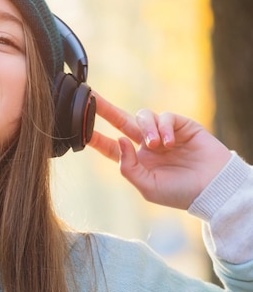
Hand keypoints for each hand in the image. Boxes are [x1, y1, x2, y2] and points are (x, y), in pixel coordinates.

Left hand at [88, 92, 230, 208]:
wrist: (213, 189)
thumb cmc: (180, 193)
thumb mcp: (147, 186)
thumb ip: (128, 166)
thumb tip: (119, 140)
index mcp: (136, 161)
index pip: (110, 146)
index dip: (95, 138)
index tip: (79, 130)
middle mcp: (146, 144)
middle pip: (120, 121)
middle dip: (105, 109)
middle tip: (92, 98)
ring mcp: (163, 133)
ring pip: (142, 117)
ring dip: (146, 128)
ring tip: (155, 145)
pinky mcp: (180, 125)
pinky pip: (165, 117)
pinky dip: (163, 127)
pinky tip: (168, 142)